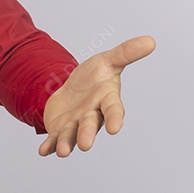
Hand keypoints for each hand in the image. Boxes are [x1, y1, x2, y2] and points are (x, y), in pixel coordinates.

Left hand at [38, 35, 155, 156]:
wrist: (71, 87)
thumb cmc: (93, 77)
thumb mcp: (106, 61)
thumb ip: (126, 52)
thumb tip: (151, 40)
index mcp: (106, 99)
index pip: (113, 109)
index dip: (115, 118)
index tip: (116, 128)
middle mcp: (92, 115)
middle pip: (90, 125)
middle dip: (87, 134)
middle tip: (85, 145)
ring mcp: (76, 124)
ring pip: (72, 135)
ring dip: (67, 143)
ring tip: (62, 152)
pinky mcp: (60, 129)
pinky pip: (54, 139)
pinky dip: (49, 146)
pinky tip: (42, 151)